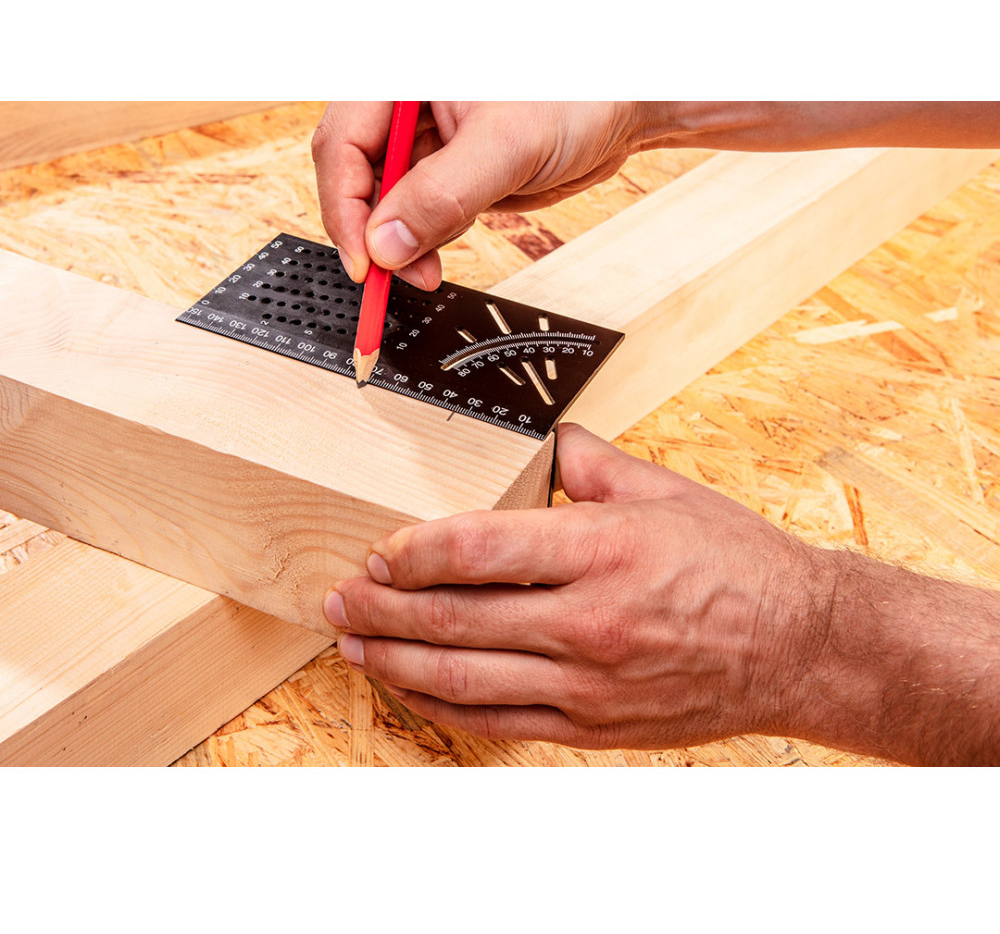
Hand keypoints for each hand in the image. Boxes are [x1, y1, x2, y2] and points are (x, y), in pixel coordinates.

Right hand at [311, 102, 639, 289]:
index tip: (364, 260)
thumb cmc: (575, 97)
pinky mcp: (446, 172)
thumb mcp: (506, 144)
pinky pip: (416, 214)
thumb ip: (442, 194)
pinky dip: (423, 242)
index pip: (343, 142)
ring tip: (426, 271)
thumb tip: (386, 246)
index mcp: (402, 76)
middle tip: (392, 277)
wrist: (620, 111)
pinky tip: (440, 253)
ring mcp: (424, 141)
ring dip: (399, 246)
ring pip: (384, 203)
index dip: (345, 206)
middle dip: (372, 233)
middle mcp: (405, 106)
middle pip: (355, 176)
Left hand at [323, 423, 830, 748]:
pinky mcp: (592, 726)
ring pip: (464, 677)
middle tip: (339, 595)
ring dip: (397, 659)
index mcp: (603, 550)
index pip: (478, 550)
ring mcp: (588, 683)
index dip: (413, 551)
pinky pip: (499, 721)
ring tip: (353, 642)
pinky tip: (412, 687)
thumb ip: (587, 462)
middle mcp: (589, 622)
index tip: (380, 548)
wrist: (798, 646)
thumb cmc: (736, 563)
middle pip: (455, 618)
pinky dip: (445, 706)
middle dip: (383, 606)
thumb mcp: (664, 490)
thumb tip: (539, 438)